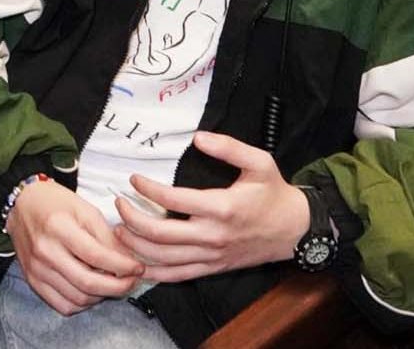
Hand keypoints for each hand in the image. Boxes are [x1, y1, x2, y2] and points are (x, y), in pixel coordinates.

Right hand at [5, 179, 143, 314]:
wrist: (21, 204)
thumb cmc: (55, 202)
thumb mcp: (85, 210)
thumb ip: (107, 237)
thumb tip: (128, 261)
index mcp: (58, 227)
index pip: (96, 256)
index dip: (122, 266)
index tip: (138, 268)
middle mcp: (45, 251)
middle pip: (87, 282)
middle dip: (117, 287)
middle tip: (131, 281)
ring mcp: (37, 269)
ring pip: (77, 298)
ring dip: (101, 296)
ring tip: (112, 284)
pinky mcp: (32, 280)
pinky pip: (63, 305)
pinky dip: (82, 303)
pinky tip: (91, 290)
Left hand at [114, 132, 308, 282]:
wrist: (295, 231)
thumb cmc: (275, 194)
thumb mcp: (259, 162)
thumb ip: (228, 147)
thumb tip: (198, 137)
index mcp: (222, 208)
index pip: (173, 200)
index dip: (148, 190)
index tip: (133, 179)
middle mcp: (213, 236)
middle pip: (161, 234)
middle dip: (132, 219)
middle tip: (118, 204)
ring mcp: (211, 256)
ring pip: (164, 259)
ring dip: (136, 246)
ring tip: (118, 230)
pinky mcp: (212, 269)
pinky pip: (177, 276)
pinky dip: (154, 273)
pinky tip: (137, 263)